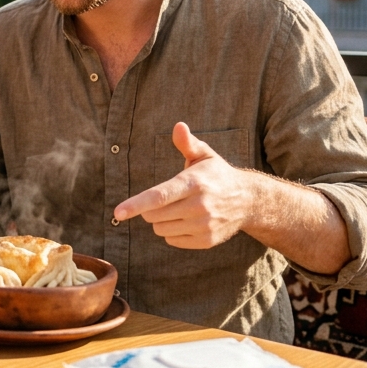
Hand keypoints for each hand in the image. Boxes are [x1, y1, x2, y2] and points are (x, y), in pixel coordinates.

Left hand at [113, 122, 255, 248]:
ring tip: (177, 209)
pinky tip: (186, 221)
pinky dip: (172, 232)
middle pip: (154, 215)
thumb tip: (179, 126)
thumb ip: (187, 143)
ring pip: (160, 229)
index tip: (118, 212)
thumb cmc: (217, 174)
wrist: (248, 200)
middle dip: (149, 209)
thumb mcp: (204, 155)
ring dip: (160, 221)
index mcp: (194, 183)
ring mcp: (204, 226)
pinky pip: (172, 241)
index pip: (160, 196)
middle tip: (164, 199)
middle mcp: (199, 206)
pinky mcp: (206, 241)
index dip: (136, 204)